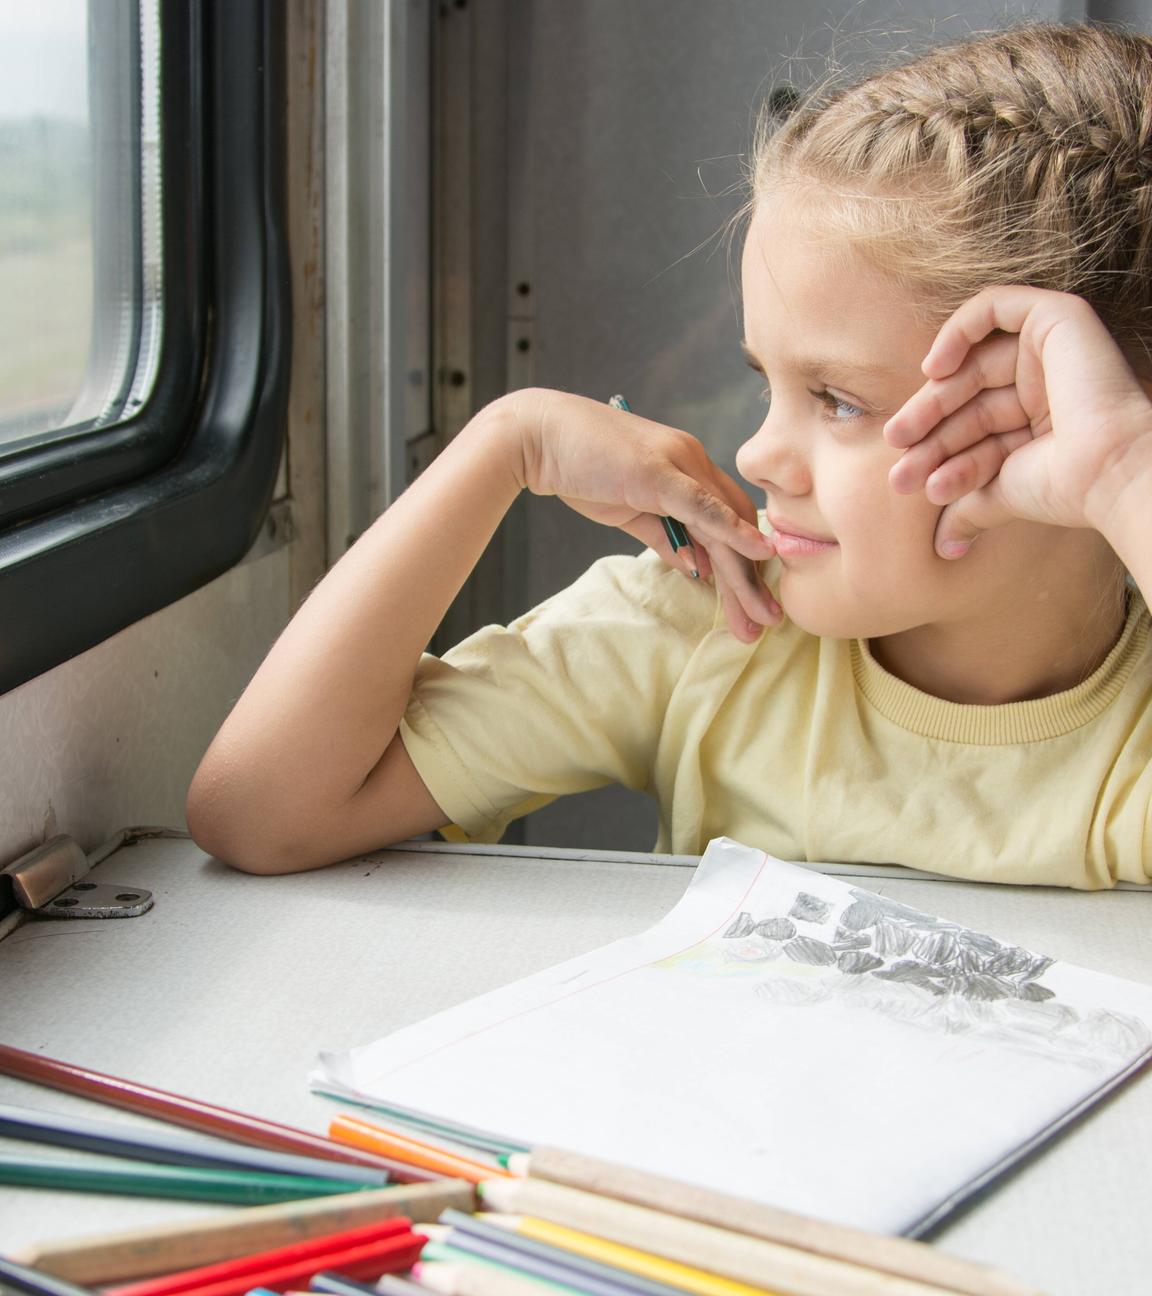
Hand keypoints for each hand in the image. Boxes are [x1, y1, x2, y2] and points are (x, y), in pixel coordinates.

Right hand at [512, 388, 778, 639]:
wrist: (538, 437)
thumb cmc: (579, 468)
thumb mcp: (629, 510)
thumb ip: (664, 536)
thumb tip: (695, 567)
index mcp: (686, 468)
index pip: (727, 519)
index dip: (742, 561)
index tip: (752, 602)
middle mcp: (692, 461)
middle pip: (734, 526)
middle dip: (751, 579)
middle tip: (768, 621)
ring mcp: (679, 464)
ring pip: (724, 524)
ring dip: (744, 573)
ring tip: (761, 615)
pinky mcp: (660, 473)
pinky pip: (704, 506)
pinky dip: (733, 529)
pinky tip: (759, 554)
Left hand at [883, 287, 1151, 557]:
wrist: (1105, 471)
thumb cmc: (1062, 487)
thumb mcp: (999, 494)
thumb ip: (967, 506)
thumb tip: (945, 547)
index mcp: (1037, 420)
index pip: (972, 428)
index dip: (937, 452)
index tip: (907, 485)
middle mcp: (1045, 384)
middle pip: (967, 396)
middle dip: (927, 429)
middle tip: (896, 459)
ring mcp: (1052, 351)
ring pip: (973, 363)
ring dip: (931, 399)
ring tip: (901, 436)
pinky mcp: (1059, 320)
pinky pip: (997, 307)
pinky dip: (959, 330)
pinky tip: (933, 370)